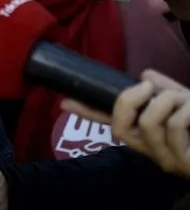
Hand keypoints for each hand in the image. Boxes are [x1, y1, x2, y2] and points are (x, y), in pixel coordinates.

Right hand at [62, 69, 189, 177]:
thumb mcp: (186, 101)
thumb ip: (164, 88)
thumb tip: (142, 76)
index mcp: (147, 133)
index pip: (109, 121)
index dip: (87, 111)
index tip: (63, 101)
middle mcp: (150, 150)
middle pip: (121, 123)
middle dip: (132, 97)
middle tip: (150, 87)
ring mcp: (166, 160)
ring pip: (150, 120)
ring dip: (172, 101)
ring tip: (189, 102)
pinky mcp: (182, 164)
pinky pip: (174, 125)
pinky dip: (187, 109)